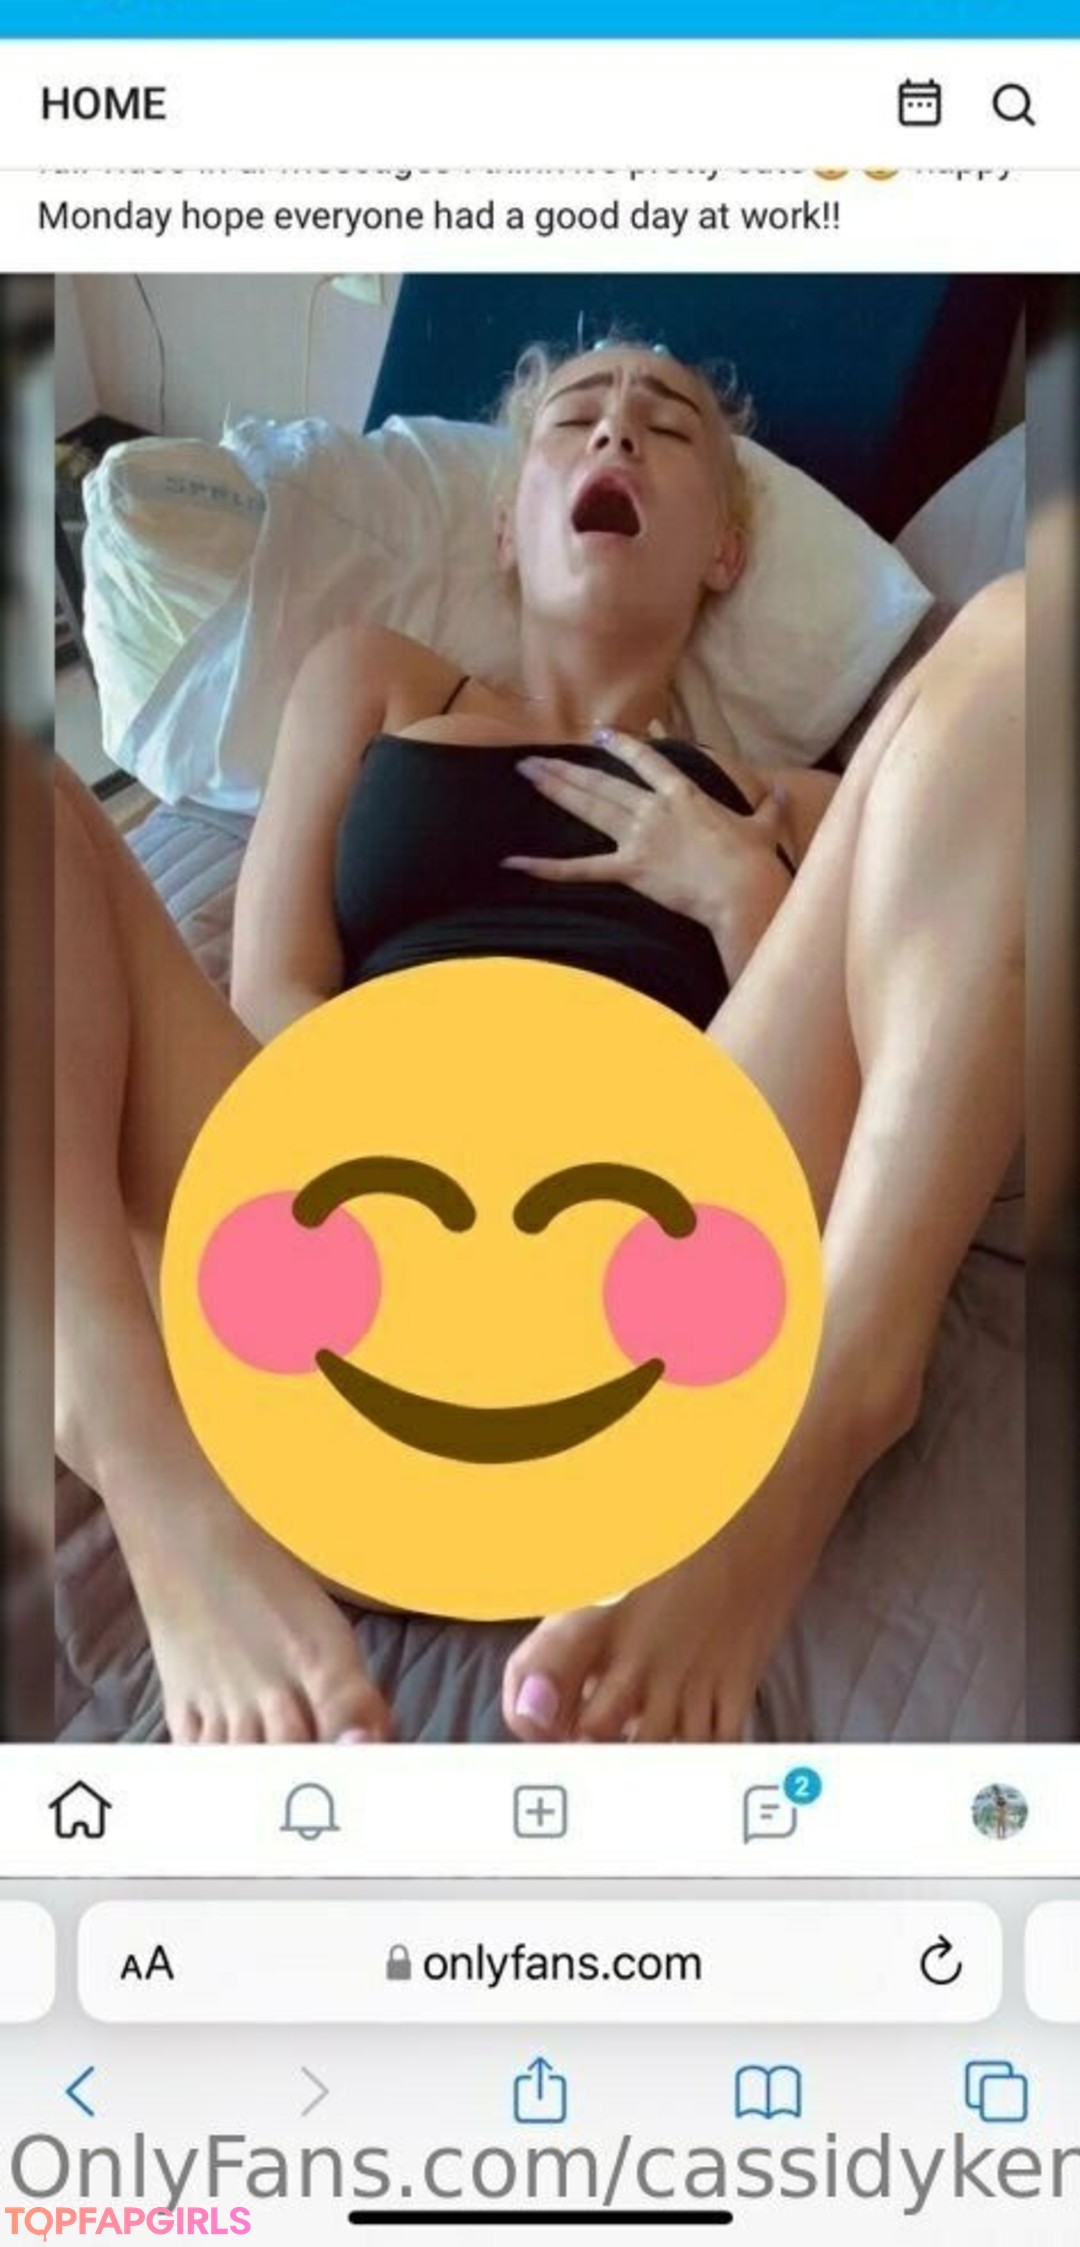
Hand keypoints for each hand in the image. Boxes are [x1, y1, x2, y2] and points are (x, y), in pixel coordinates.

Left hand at [506, 728, 792, 975]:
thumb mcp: (765, 827)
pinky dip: (546, 867)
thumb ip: (771, 807)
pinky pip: (581, 868)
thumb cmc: (754, 861)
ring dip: (554, 790)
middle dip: (565, 767)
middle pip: (602, 782)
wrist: (743, 890)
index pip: (647, 761)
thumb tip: (787, 792)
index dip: (622, 746)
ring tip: (525, 775)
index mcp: (683, 794)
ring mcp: (639, 837)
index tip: (599, 734)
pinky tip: (516, 862)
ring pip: (588, 808)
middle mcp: (654, 808)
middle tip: (531, 757)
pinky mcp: (630, 869)